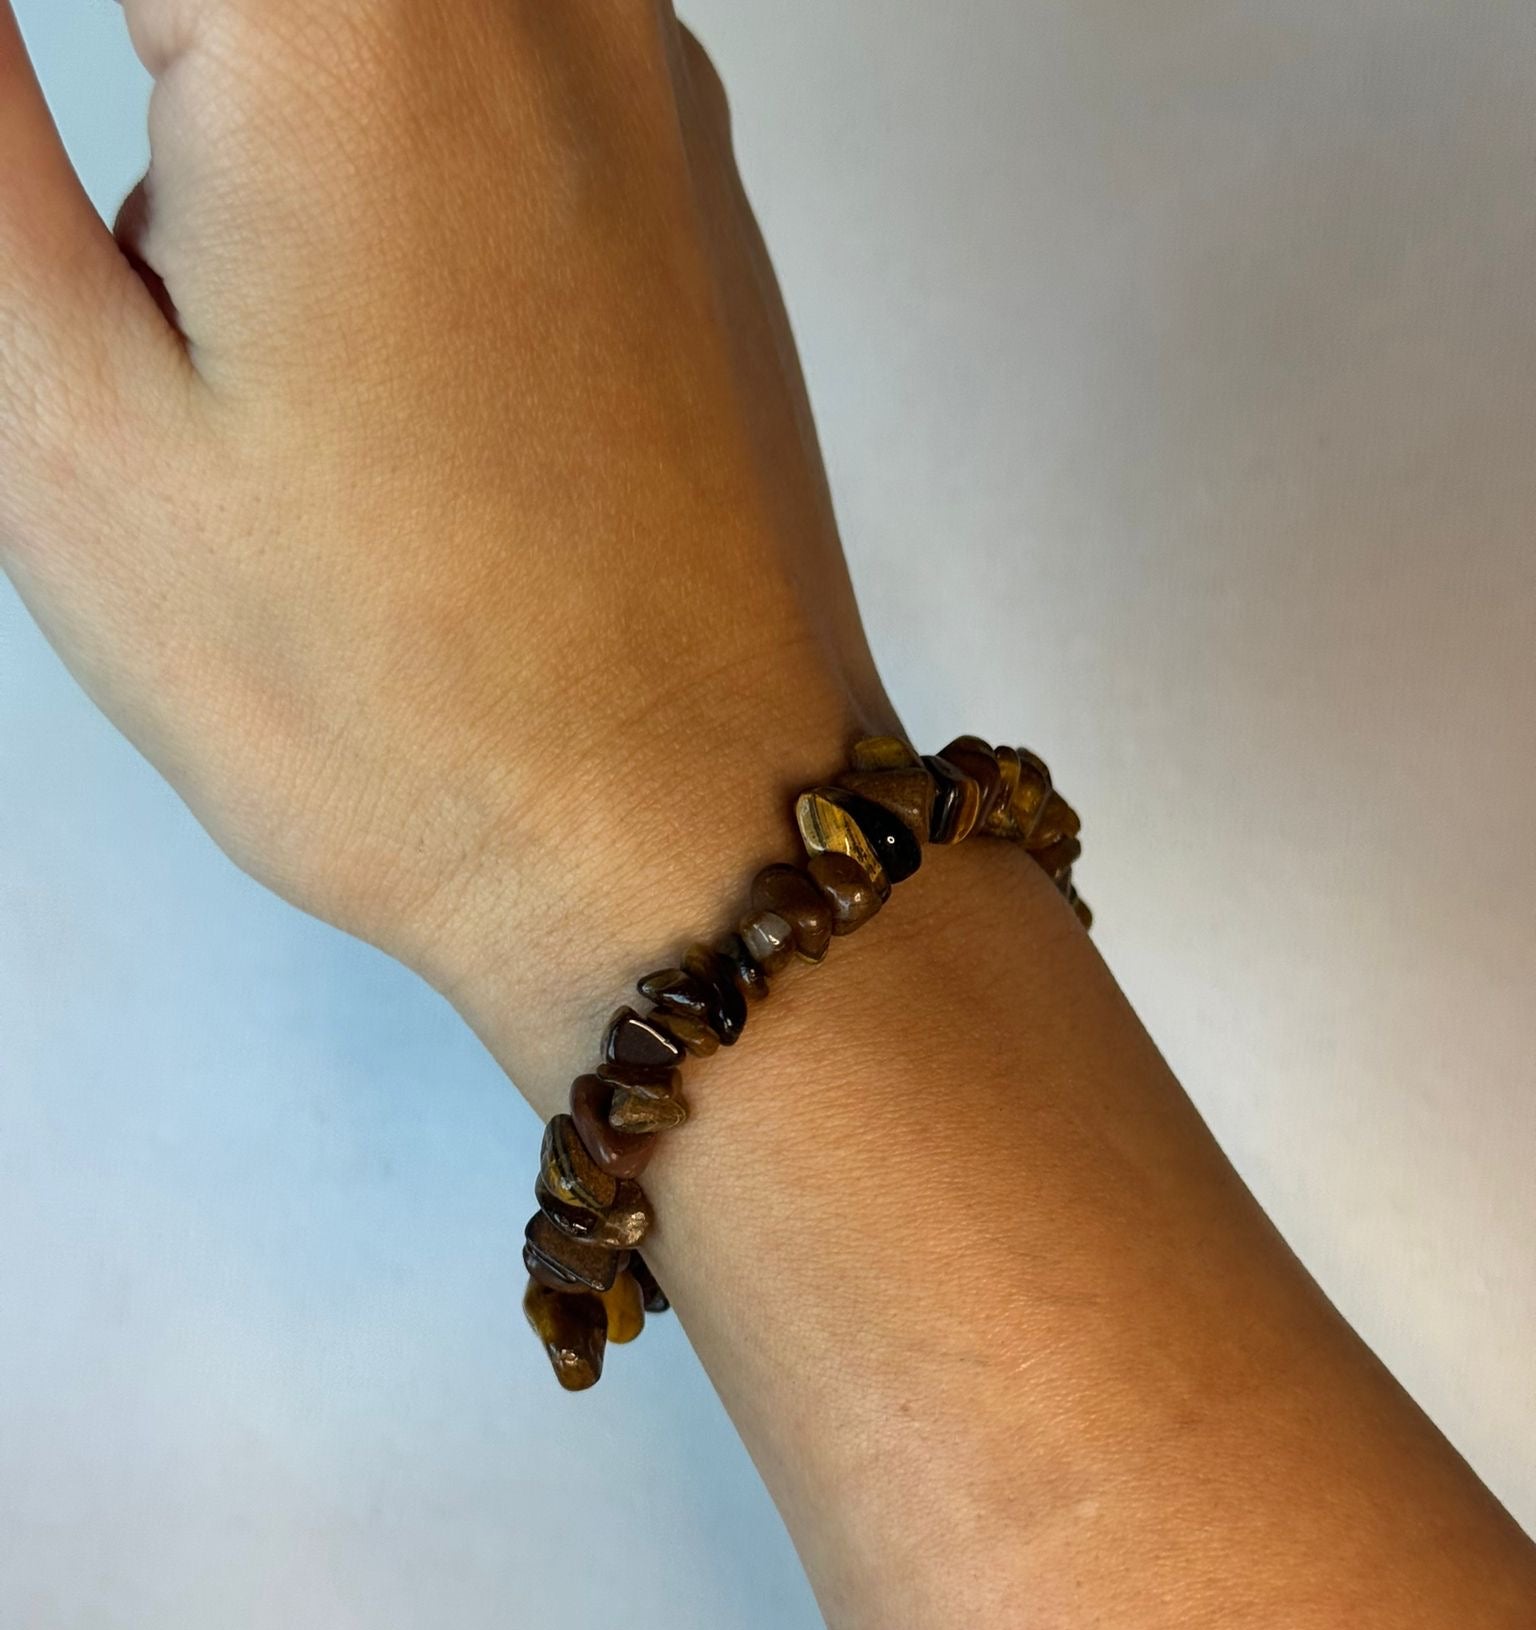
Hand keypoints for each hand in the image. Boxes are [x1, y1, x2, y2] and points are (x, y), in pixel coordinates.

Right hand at [0, 0, 887, 1057]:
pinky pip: (474, 46)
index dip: (52, 87)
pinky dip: (366, 122)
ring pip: (362, 17)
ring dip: (242, 90)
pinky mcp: (681, 170)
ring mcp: (641, 72)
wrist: (680, 839)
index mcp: (355, 19)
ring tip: (231, 310)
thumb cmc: (407, 705)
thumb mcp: (71, 424)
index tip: (94, 249)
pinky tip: (356, 316)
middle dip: (164, 72)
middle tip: (163, 302)